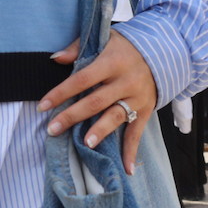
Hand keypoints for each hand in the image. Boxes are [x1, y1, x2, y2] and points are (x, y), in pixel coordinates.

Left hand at [38, 31, 158, 176]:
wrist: (164, 52)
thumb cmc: (126, 47)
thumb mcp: (105, 38)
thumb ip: (79, 48)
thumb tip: (55, 58)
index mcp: (112, 61)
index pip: (82, 79)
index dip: (62, 92)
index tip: (43, 106)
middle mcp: (126, 81)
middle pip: (96, 101)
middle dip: (73, 116)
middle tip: (53, 130)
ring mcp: (137, 97)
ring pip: (116, 116)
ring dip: (101, 131)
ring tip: (86, 144)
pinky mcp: (145, 110)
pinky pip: (137, 132)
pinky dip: (131, 151)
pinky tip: (127, 169)